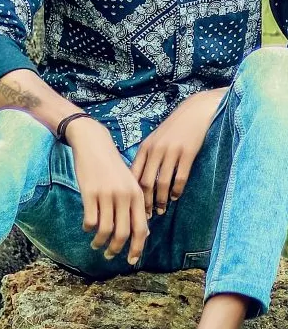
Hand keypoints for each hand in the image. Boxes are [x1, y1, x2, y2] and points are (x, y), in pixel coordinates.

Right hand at [66, 117, 148, 264]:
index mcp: (136, 194)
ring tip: (96, 244)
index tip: (131, 260)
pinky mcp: (90, 192)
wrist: (94, 143)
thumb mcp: (128, 182)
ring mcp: (106, 194)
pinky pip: (90, 220)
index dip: (137, 247)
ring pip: (105, 230)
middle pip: (123, 233)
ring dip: (100, 242)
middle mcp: (124, 195)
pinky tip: (87, 228)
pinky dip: (89, 228)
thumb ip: (135, 205)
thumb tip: (142, 233)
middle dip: (116, 249)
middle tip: (109, 255)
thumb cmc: (112, 165)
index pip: (141, 228)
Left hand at [130, 87, 228, 218]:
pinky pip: (180, 178)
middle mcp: (156, 150)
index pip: (134, 175)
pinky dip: (176, 191)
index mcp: (145, 147)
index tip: (134, 206)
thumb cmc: (173, 128)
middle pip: (146, 183)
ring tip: (161, 210)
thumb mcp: (154, 140)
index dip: (133, 193)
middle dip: (146, 202)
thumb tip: (138, 182)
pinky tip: (175, 197)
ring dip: (161, 200)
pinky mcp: (187, 153)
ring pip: (162, 183)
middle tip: (147, 215)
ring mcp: (171, 151)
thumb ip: (146, 157)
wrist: (194, 112)